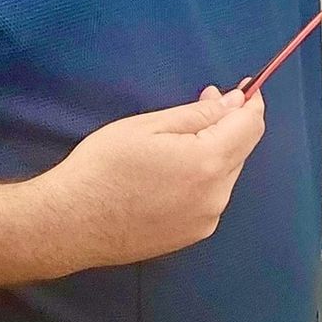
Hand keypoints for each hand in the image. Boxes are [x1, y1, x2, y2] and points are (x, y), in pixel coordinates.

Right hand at [32, 85, 266, 269]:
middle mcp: (217, 194)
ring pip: (228, 173)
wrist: (70, 224)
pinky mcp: (194, 235)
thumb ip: (200, 114)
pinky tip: (172, 173)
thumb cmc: (102, 167)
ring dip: (217, 150)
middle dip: (230, 123)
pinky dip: (204, 177)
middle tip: (203, 101)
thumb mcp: (148, 126)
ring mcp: (207, 219)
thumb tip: (236, 101)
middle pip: (242, 149)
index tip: (245, 86)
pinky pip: (212, 196)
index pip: (250, 125)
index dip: (251, 102)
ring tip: (178, 141)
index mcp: (208, 162)